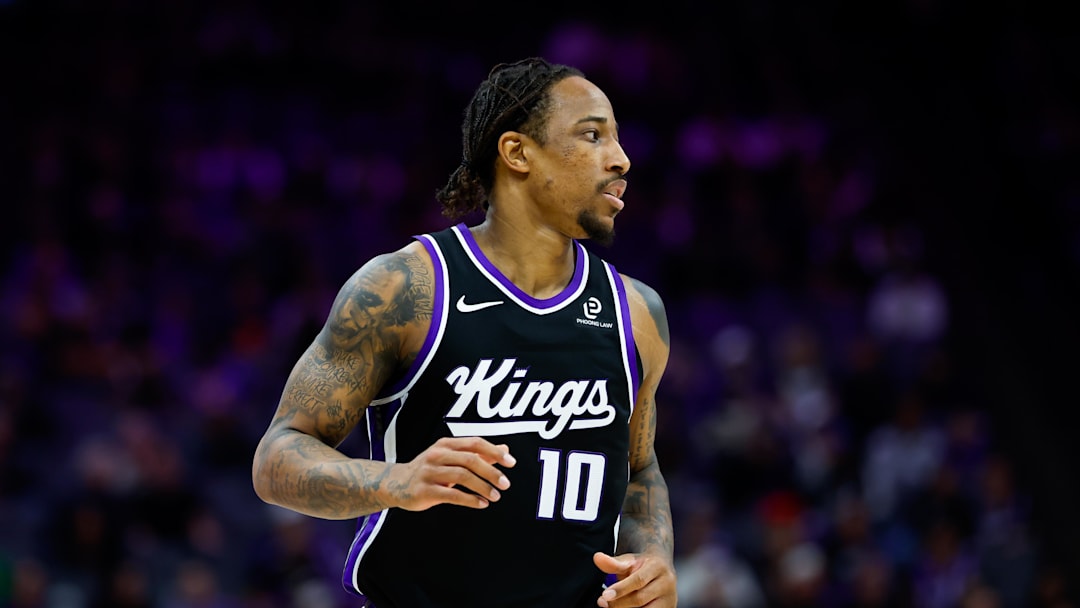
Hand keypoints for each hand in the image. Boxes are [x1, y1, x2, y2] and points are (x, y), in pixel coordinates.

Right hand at [392, 436, 514, 510]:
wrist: (394, 483)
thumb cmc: (428, 469)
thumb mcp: (451, 457)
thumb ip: (477, 454)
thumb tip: (504, 450)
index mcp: (445, 445)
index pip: (475, 443)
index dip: (494, 452)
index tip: (511, 463)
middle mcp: (437, 455)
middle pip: (470, 459)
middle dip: (491, 472)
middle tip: (505, 483)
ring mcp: (430, 473)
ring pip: (462, 476)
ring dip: (482, 487)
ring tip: (495, 496)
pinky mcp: (425, 491)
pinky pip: (452, 495)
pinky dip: (470, 499)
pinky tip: (481, 504)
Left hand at [593, 551, 676, 607]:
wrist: (661, 567)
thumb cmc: (642, 565)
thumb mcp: (628, 560)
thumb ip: (613, 562)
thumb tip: (597, 558)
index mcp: (657, 567)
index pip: (638, 580)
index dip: (621, 589)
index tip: (604, 596)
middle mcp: (667, 583)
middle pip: (640, 599)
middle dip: (619, 603)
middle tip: (602, 603)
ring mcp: (670, 599)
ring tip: (612, 606)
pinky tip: (623, 607)